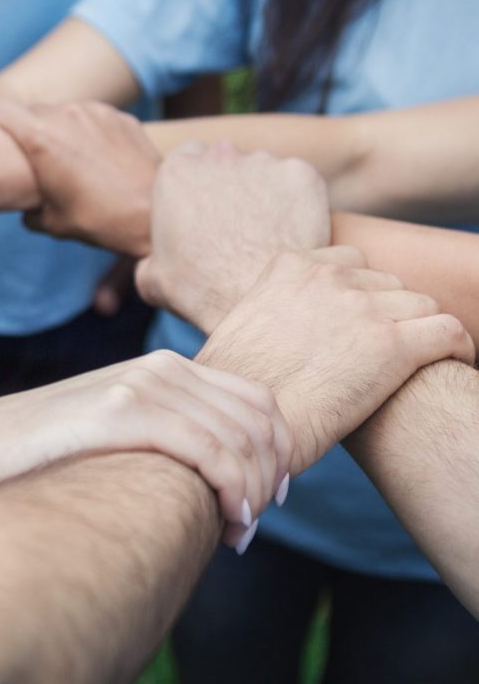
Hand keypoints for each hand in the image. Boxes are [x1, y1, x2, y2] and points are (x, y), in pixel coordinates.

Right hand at [0, 100, 160, 256]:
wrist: (153, 214)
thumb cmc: (98, 220)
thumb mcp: (51, 223)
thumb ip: (28, 207)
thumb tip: (26, 207)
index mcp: (39, 137)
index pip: (0, 110)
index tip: (3, 143)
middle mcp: (65, 115)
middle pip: (33, 111)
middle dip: (31, 131)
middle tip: (38, 159)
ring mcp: (96, 112)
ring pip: (65, 112)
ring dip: (62, 130)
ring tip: (74, 162)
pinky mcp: (121, 117)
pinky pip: (95, 118)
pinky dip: (91, 133)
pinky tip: (102, 161)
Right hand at [0, 350, 292, 552]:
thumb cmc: (41, 453)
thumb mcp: (113, 429)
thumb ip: (160, 433)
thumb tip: (203, 475)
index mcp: (163, 367)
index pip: (255, 399)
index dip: (278, 449)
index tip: (269, 496)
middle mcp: (161, 367)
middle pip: (258, 419)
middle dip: (270, 476)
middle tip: (250, 523)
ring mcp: (143, 385)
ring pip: (241, 438)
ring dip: (254, 493)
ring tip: (237, 533)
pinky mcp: (124, 411)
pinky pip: (211, 451)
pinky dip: (233, 491)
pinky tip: (228, 524)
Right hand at [136, 142, 330, 332]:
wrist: (253, 299)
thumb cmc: (198, 291)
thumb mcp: (151, 278)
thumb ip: (152, 255)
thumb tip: (155, 262)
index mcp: (176, 172)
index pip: (186, 158)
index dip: (195, 183)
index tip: (202, 208)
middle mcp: (218, 156)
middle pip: (225, 159)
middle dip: (229, 183)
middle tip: (235, 223)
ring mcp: (262, 162)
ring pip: (263, 170)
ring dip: (263, 192)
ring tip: (265, 233)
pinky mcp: (301, 174)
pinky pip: (297, 182)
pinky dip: (296, 201)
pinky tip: (290, 232)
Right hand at [199, 248, 475, 472]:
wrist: (243, 426)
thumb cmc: (232, 392)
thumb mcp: (239, 330)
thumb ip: (270, 313)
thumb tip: (281, 337)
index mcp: (288, 267)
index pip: (347, 263)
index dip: (357, 295)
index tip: (356, 325)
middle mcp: (327, 277)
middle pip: (386, 283)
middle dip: (386, 314)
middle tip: (378, 354)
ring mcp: (363, 307)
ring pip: (420, 304)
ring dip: (418, 331)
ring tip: (413, 364)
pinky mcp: (395, 345)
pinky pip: (450, 331)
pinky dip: (456, 348)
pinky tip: (449, 364)